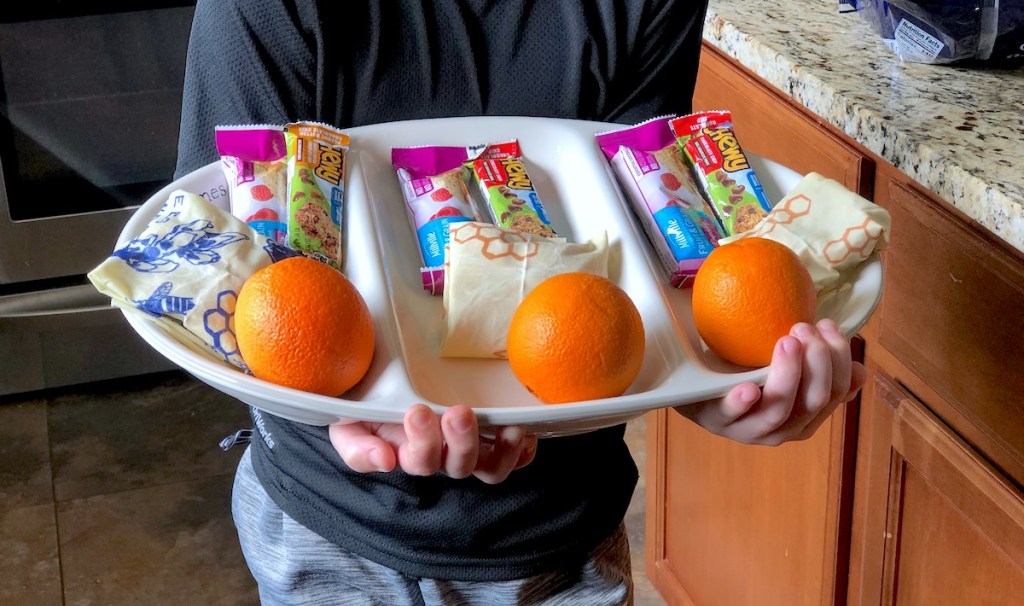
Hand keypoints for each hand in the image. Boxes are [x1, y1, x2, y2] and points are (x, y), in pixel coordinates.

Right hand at [328, 404, 537, 483]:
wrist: (383, 379)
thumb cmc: (366, 403)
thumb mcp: (348, 422)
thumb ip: (356, 446)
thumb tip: (384, 462)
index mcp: (407, 453)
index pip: (419, 462)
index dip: (422, 444)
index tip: (417, 412)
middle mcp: (442, 456)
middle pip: (458, 466)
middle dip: (460, 441)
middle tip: (459, 412)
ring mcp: (470, 449)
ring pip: (490, 468)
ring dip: (502, 451)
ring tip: (510, 429)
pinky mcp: (494, 438)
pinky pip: (515, 456)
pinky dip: (523, 450)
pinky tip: (525, 433)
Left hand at [676, 319, 865, 445]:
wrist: (697, 388)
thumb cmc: (749, 374)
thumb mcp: (788, 371)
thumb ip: (821, 371)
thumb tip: (860, 371)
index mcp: (806, 417)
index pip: (835, 392)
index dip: (839, 359)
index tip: (828, 325)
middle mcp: (783, 429)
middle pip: (813, 402)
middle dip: (818, 362)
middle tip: (804, 328)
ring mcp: (748, 430)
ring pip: (778, 411)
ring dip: (787, 374)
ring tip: (787, 341)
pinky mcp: (716, 421)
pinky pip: (731, 416)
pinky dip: (742, 402)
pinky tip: (748, 387)